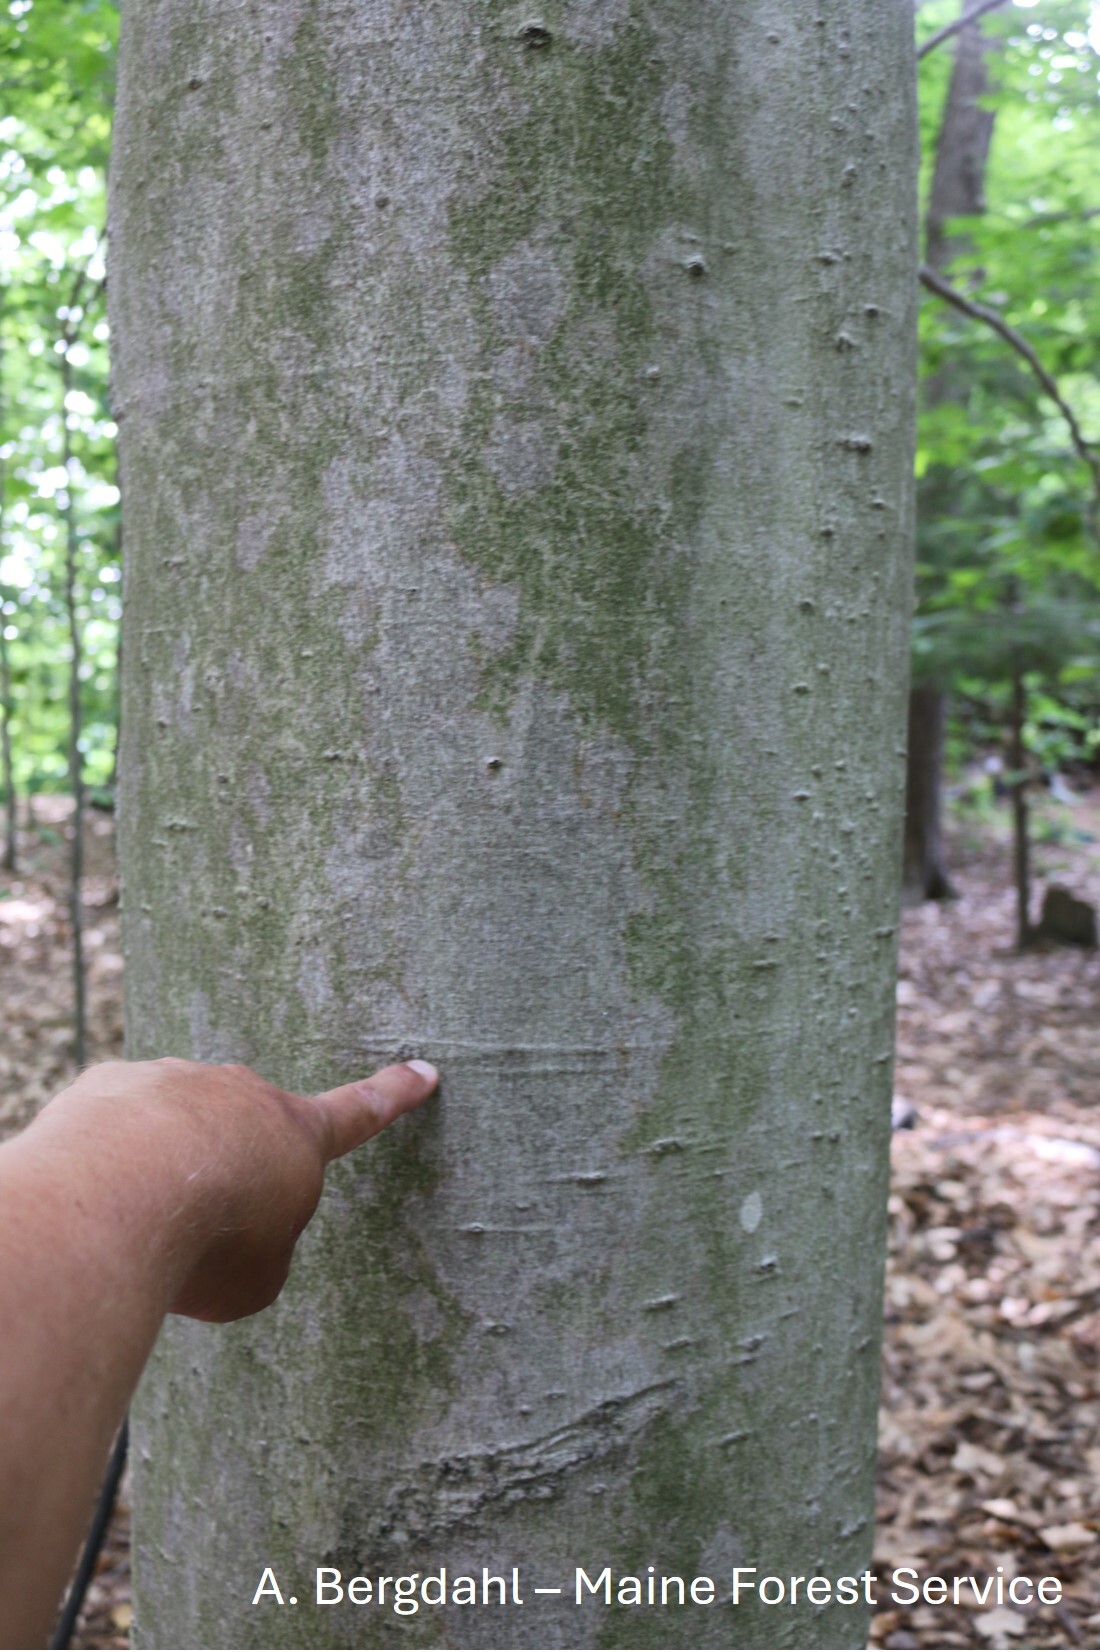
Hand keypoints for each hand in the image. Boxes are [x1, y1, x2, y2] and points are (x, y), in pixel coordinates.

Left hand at [36, 1056, 438, 1322]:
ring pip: (170, 1133)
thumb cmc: (204, 1245)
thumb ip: (255, 1245)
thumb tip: (209, 1221)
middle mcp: (240, 1093)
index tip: (422, 1070)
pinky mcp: (110, 1084)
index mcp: (297, 1136)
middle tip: (195, 1229)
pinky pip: (111, 1129)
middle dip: (220, 1177)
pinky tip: (90, 1199)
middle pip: (242, 1134)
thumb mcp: (257, 1278)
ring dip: (157, 1172)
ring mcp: (173, 1080)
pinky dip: (104, 1164)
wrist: (113, 1199)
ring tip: (133, 1223)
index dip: (393, 1096)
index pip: (359, 1113)